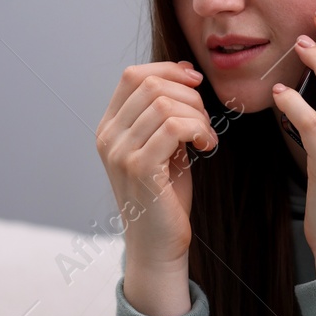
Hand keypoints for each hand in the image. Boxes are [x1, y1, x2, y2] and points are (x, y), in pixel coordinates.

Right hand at [97, 61, 216, 315]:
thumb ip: (163, 115)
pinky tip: (206, 146)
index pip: (133, 75)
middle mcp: (108, 138)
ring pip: (165, 104)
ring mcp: (120, 153)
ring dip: (197, 115)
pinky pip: (173, 127)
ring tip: (206, 137)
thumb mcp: (160, 147)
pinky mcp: (140, 169)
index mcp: (109, 128)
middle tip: (204, 122)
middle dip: (189, 95)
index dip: (169, 70)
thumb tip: (186, 74)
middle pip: (151, 85)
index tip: (195, 82)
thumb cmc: (163, 197)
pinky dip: (198, 129)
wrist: (157, 245)